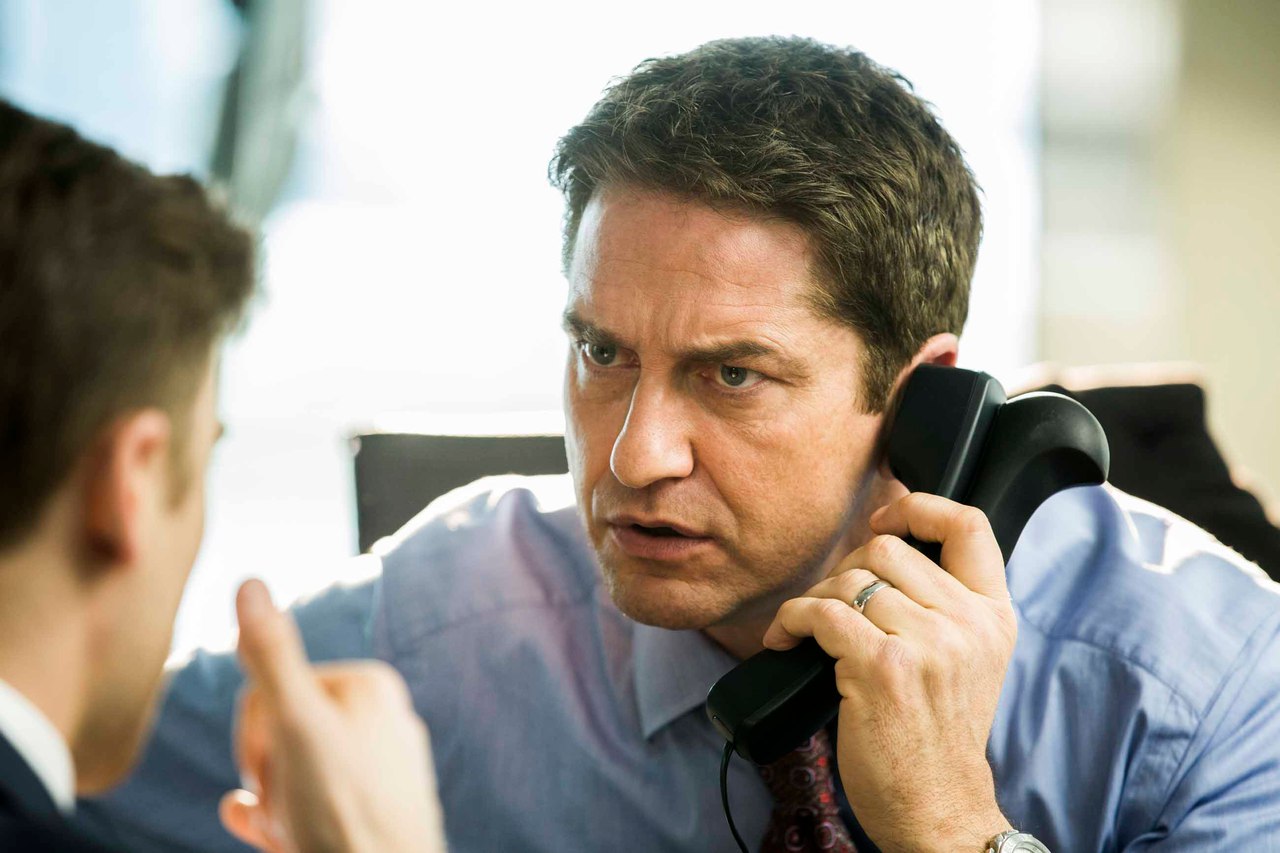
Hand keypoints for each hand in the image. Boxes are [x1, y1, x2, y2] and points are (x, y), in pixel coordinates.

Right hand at [219, 579, 445, 852]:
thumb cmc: (345, 810)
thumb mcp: (297, 724)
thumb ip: (271, 655)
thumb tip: (249, 582)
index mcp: (370, 687)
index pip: (271, 690)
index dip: (253, 733)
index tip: (267, 767)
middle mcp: (381, 722)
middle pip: (280, 733)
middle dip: (264, 773)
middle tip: (285, 806)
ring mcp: (377, 772)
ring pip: (291, 774)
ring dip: (271, 802)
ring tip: (291, 832)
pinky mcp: (372, 814)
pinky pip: (311, 805)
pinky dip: (281, 817)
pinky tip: (266, 831)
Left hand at [762, 493, 1016, 851]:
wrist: (938, 808)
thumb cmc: (937, 736)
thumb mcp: (967, 660)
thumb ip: (941, 604)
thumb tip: (881, 544)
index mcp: (993, 616)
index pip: (970, 524)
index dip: (918, 507)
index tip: (882, 524)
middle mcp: (967, 624)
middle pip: (887, 549)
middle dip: (845, 568)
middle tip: (831, 604)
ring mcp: (927, 644)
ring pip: (849, 579)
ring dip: (813, 599)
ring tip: (805, 628)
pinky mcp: (882, 668)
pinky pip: (821, 613)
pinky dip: (791, 620)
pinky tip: (785, 639)